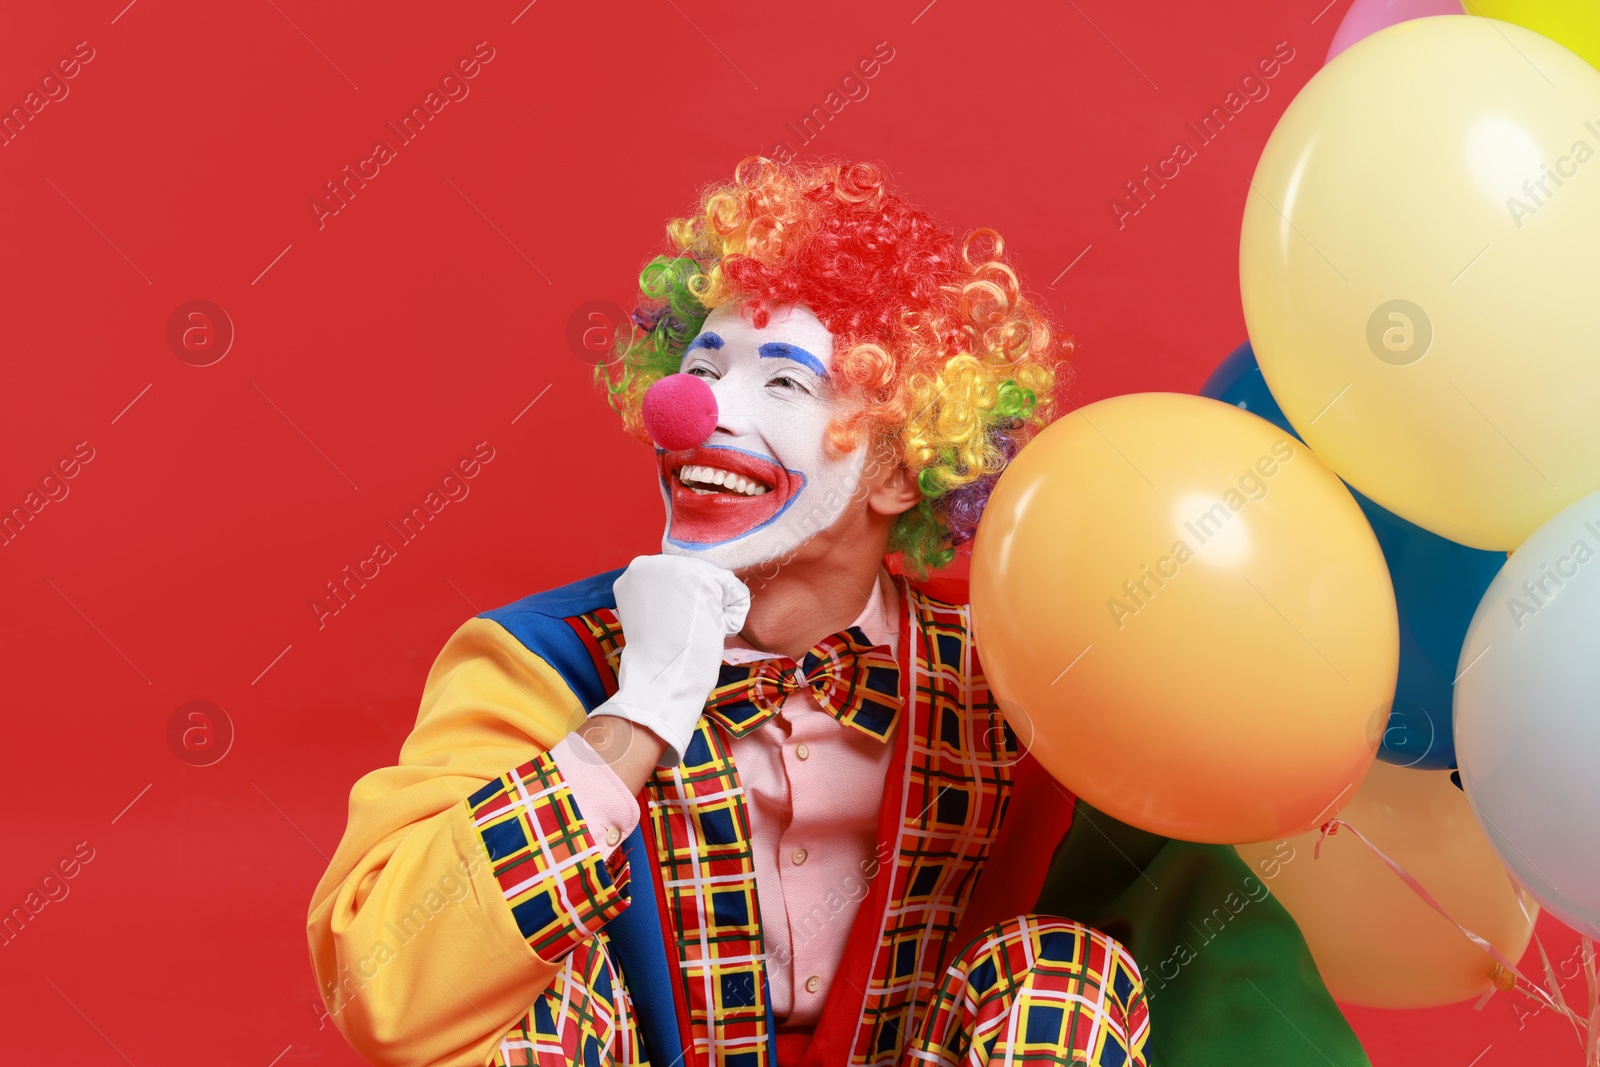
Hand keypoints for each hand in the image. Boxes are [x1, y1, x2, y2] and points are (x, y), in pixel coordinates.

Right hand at [598, 554, 749, 766]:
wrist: (660, 676)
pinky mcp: (704, 578)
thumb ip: (663, 593)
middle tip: (682, 630)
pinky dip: (731, 619)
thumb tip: (688, 588)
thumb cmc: (657, 656)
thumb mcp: (651, 612)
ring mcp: (679, 566)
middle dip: (700, 604)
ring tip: (693, 630)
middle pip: (701, 576)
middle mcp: (654, 561)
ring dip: (715, 612)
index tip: (671, 626)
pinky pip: (737, 595)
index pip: (681, 577)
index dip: (684, 605)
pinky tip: (708, 630)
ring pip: (720, 584)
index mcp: (636, 571)